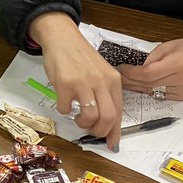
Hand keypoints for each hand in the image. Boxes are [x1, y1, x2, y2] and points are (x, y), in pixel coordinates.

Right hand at [29, 13, 123, 149]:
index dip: (115, 132)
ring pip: (90, 117)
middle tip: (90, 129)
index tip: (111, 144)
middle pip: (108, 117)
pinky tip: (65, 102)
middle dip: (98, 131)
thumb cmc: (81, 58)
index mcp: (113, 80)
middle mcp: (101, 81)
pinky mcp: (65, 84)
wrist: (62, 38)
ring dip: (81, 123)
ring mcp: (83, 83)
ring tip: (77, 117)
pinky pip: (66, 109)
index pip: (119, 112)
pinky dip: (64, 111)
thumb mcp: (100, 73)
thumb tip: (107, 122)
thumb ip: (105, 94)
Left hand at [118, 35, 182, 100]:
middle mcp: (182, 79)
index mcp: (178, 64)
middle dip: (131, 81)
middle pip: (148, 85)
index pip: (147, 73)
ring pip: (153, 92)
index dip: (131, 73)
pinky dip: (152, 91)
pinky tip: (145, 85)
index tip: (123, 69)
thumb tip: (137, 68)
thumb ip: (153, 57)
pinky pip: (162, 96)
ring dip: (139, 87)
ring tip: (129, 82)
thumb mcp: (171, 45)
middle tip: (121, 77)